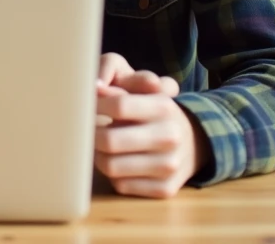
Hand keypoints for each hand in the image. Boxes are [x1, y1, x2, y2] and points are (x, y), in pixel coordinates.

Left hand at [93, 53, 209, 198]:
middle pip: (109, 140)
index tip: (84, 106)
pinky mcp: (165, 189)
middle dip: (90, 135)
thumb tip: (93, 88)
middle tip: (85, 130)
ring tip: (99, 146)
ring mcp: (169, 165)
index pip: (119, 105)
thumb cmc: (152, 111)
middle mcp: (170, 137)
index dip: (94, 105)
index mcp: (164, 106)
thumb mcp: (141, 90)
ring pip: (110, 166)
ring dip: (98, 156)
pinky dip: (113, 175)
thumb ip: (116, 85)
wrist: (191, 142)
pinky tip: (117, 162)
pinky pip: (120, 185)